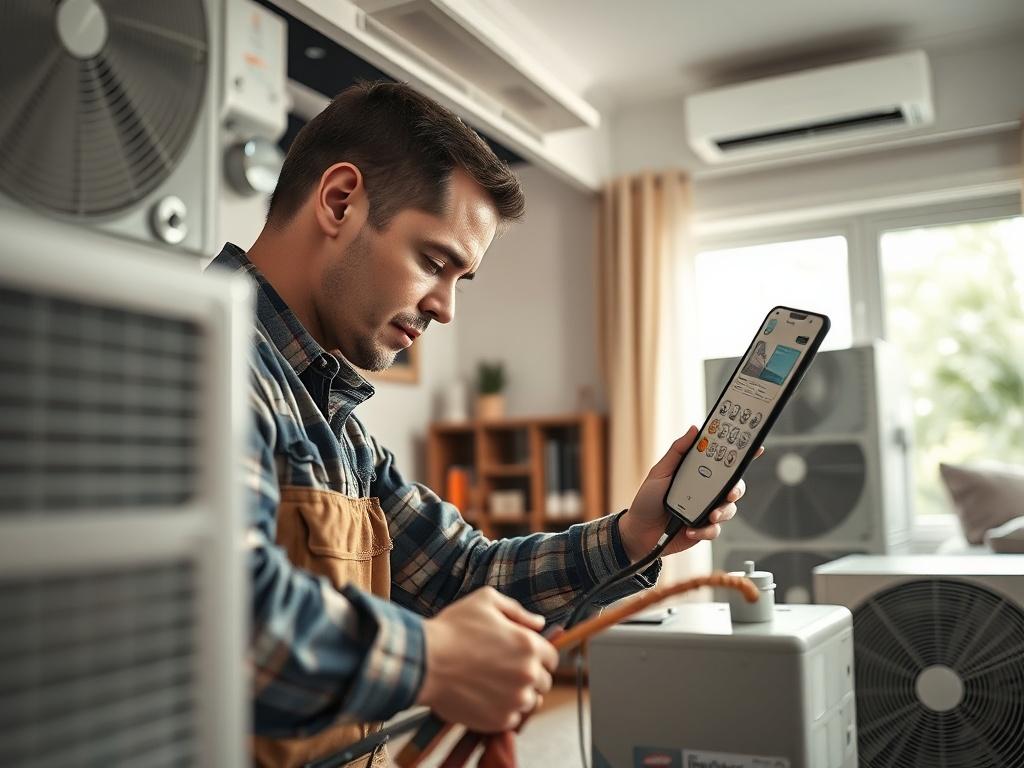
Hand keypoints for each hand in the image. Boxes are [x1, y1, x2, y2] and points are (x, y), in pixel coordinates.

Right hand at [416, 587, 556, 731]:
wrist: (424, 662)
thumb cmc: (452, 628)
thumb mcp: (486, 601)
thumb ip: (517, 611)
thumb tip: (539, 623)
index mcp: (529, 645)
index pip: (552, 658)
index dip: (539, 656)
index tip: (522, 657)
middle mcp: (528, 674)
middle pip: (544, 682)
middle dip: (529, 676)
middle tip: (505, 671)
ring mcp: (515, 700)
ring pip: (530, 702)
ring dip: (518, 695)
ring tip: (494, 686)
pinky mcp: (499, 720)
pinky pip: (512, 719)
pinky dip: (503, 712)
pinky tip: (486, 698)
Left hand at [618, 425, 762, 561]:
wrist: (639, 531)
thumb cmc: (648, 499)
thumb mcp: (660, 472)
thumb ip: (678, 452)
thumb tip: (694, 429)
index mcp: (698, 474)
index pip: (722, 461)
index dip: (741, 454)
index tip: (755, 448)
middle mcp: (707, 491)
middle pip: (734, 486)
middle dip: (736, 488)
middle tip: (730, 492)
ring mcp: (707, 510)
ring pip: (729, 509)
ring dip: (721, 512)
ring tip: (710, 516)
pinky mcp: (704, 529)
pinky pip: (715, 530)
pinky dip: (704, 530)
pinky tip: (690, 529)